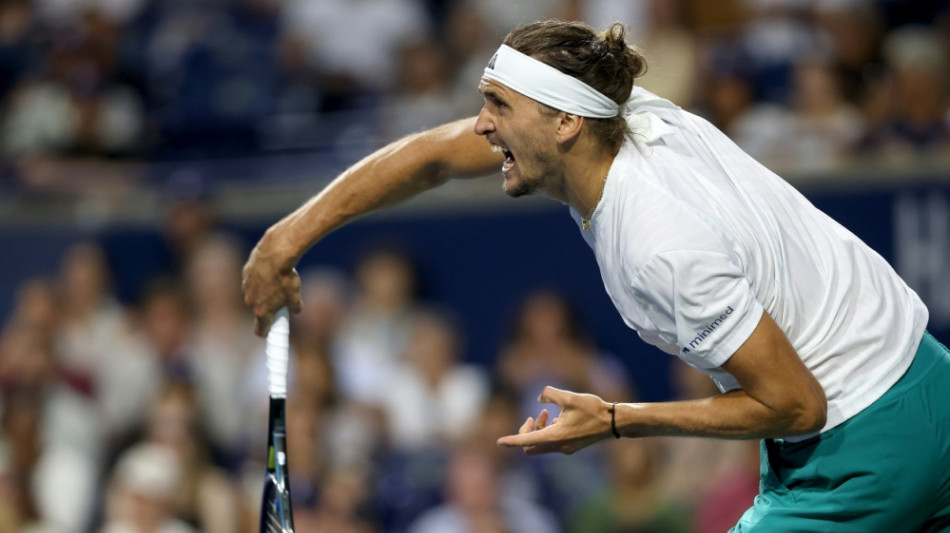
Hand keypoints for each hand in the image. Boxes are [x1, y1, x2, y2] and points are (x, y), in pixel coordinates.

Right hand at [241, 235, 302, 336]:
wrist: (275, 254)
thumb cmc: (285, 277)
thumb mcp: (295, 296)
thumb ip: (295, 307)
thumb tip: (296, 310)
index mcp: (262, 312)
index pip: (259, 330)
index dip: (265, 332)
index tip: (270, 331)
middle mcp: (251, 302)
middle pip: (258, 310)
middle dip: (267, 307)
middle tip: (280, 300)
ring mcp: (246, 287)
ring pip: (254, 294)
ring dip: (263, 292)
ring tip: (277, 281)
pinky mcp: (245, 273)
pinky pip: (252, 280)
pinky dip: (259, 278)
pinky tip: (269, 271)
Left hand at [497, 386, 613, 454]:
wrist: (615, 422)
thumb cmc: (593, 409)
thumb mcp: (569, 397)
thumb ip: (550, 393)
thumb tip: (540, 397)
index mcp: (555, 437)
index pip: (527, 441)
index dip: (512, 440)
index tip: (499, 442)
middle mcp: (558, 447)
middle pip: (530, 447)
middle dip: (527, 432)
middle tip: (534, 416)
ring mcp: (565, 449)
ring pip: (541, 444)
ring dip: (539, 429)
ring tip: (548, 413)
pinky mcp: (571, 447)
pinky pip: (552, 443)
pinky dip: (549, 431)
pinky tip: (558, 418)